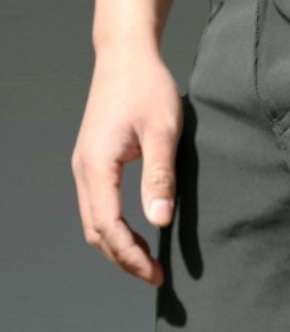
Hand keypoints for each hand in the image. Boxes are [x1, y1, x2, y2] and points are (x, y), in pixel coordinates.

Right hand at [71, 41, 182, 286]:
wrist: (126, 55)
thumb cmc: (147, 88)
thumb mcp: (163, 132)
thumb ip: (160, 176)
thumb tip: (159, 220)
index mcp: (97, 165)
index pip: (108, 226)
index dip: (130, 255)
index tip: (155, 274)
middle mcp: (84, 169)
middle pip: (96, 230)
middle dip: (123, 258)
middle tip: (154, 276)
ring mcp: (86, 165)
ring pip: (94, 220)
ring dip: (118, 245)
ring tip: (148, 262)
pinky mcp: (95, 160)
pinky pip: (99, 205)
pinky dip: (115, 227)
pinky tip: (138, 233)